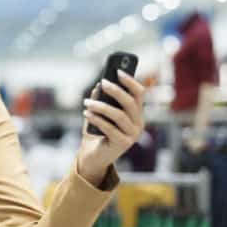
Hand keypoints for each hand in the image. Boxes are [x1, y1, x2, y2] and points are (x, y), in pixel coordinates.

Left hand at [78, 70, 145, 185]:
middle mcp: (138, 123)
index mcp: (136, 113)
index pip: (139, 93)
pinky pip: (110, 128)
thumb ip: (100, 100)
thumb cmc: (97, 132)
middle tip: (103, 83)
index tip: (117, 70)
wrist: (94, 156)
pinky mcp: (123, 144)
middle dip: (116, 91)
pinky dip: (97, 119)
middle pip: (131, 102)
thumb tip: (98, 85)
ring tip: (87, 102)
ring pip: (120, 115)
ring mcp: (132, 135)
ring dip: (102, 106)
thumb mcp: (98, 113)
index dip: (130, 81)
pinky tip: (86, 113)